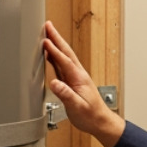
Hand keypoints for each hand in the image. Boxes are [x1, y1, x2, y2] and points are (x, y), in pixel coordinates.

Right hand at [44, 20, 125, 146]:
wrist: (100, 122)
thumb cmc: (91, 116)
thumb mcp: (77, 107)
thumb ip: (66, 94)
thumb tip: (54, 83)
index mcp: (79, 79)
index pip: (65, 61)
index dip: (54, 50)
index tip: (45, 40)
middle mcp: (78, 75)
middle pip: (66, 52)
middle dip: (56, 38)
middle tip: (48, 25)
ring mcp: (76, 77)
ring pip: (64, 56)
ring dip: (56, 44)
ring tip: (47, 34)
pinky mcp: (73, 82)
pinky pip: (62, 65)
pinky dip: (55, 56)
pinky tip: (50, 54)